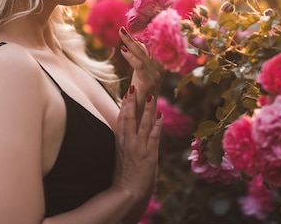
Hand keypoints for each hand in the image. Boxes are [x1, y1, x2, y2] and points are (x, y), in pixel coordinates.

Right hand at [112, 85, 162, 202]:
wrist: (125, 194)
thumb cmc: (124, 178)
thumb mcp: (122, 157)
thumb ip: (126, 144)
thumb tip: (130, 133)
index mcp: (120, 142)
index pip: (121, 119)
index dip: (124, 105)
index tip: (127, 92)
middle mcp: (128, 143)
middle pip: (129, 117)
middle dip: (131, 101)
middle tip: (134, 86)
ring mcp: (138, 148)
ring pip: (142, 124)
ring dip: (147, 109)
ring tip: (150, 95)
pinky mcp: (149, 155)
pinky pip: (154, 137)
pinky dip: (157, 125)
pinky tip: (160, 115)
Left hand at [119, 27, 164, 97]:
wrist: (142, 114)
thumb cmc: (140, 94)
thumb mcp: (139, 74)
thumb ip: (140, 59)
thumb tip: (134, 43)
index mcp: (160, 66)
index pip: (153, 47)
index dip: (145, 36)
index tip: (133, 27)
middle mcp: (160, 70)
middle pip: (147, 49)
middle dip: (133, 38)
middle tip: (122, 29)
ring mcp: (156, 76)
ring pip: (142, 55)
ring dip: (131, 43)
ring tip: (121, 34)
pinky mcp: (149, 82)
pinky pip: (140, 66)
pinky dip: (131, 57)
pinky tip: (123, 50)